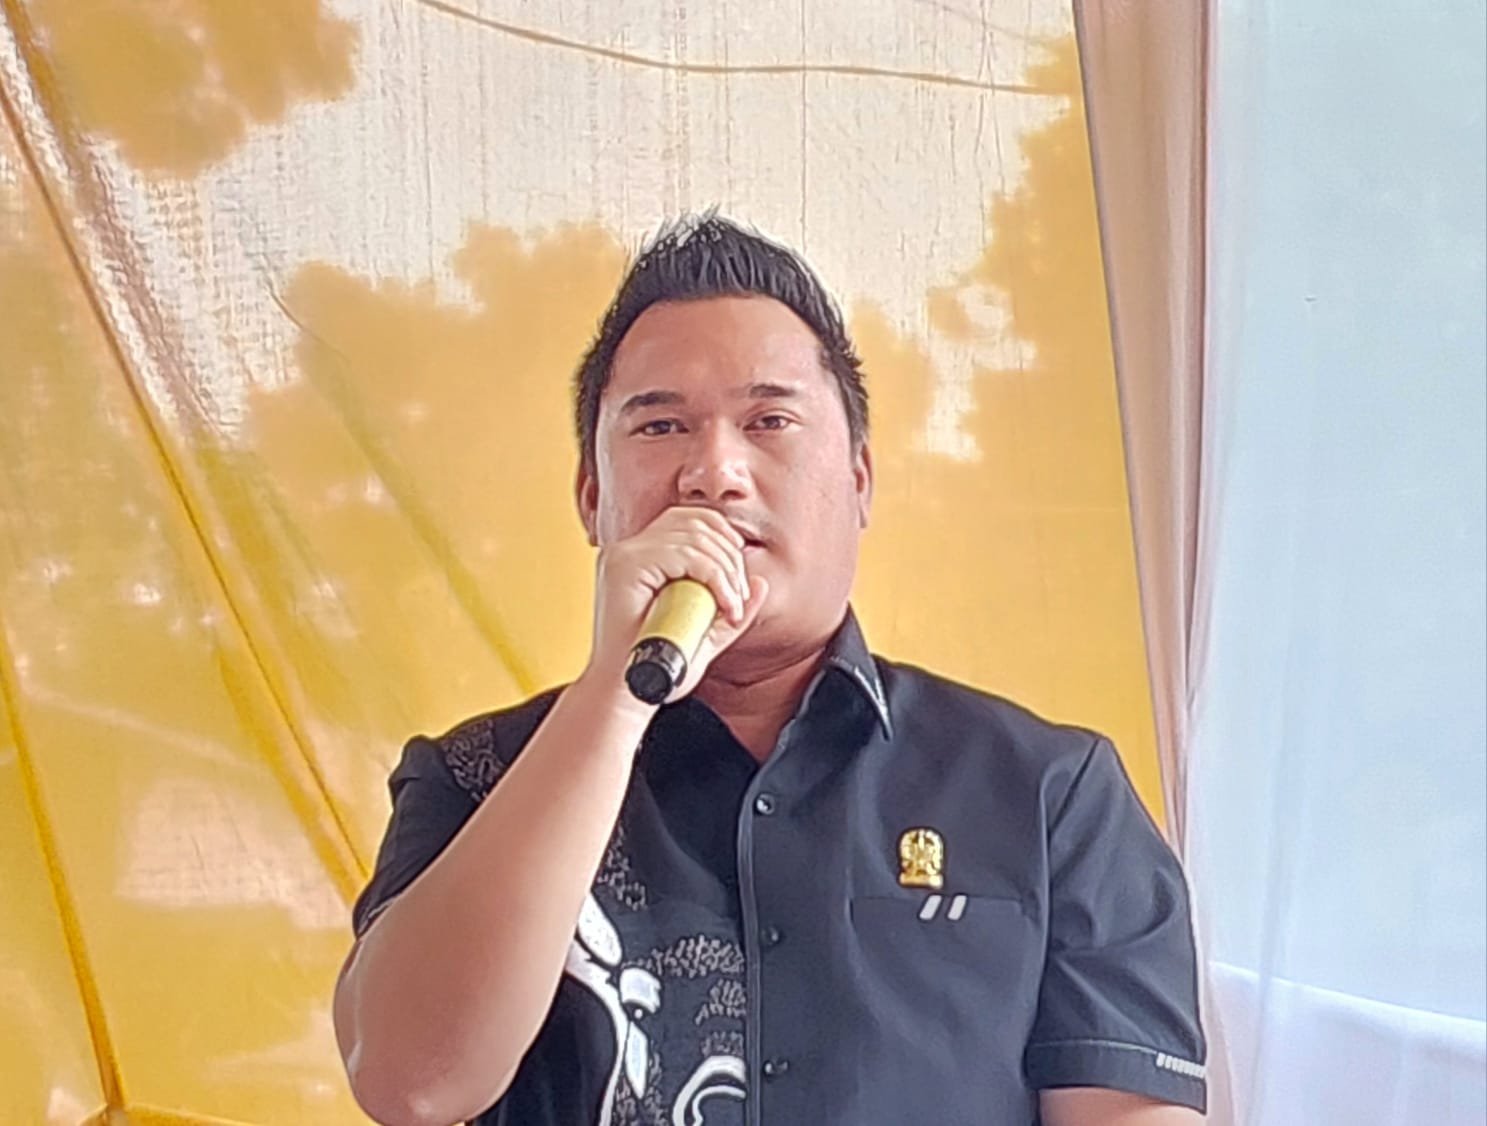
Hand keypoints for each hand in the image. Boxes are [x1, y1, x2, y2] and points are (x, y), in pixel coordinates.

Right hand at [584, 506, 769, 702]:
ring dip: (727, 569)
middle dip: (731, 556)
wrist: (625, 693)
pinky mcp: (623, 567)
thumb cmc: (657, 666)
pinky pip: (684, 554)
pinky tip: (724, 604)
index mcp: (640, 555)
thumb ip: (729, 608)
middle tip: (739, 597)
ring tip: (732, 605)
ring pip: (694, 537)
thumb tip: (759, 582)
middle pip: (695, 521)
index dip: (723, 537)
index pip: (689, 518)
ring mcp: (623, 555)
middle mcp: (628, 548)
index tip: (738, 579)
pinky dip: (715, 577)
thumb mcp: (704, 634)